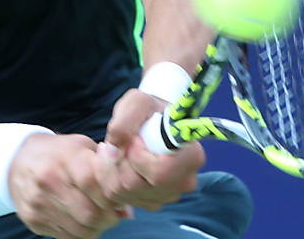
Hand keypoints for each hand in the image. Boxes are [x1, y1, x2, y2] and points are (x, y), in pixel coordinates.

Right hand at [8, 133, 127, 238]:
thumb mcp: (81, 147)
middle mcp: (48, 181)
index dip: (113, 195)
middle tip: (113, 212)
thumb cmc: (58, 153)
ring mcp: (39, 203)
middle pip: (91, 213)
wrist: (17, 161)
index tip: (119, 197)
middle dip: (109, 217)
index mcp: (64, 157)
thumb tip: (128, 207)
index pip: (95, 183)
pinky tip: (81, 219)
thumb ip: (107, 170)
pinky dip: (81, 233)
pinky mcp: (33, 220)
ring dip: (97, 227)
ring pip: (81, 230)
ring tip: (99, 215)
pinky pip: (67, 237)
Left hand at [96, 89, 204, 210]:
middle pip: (137, 185)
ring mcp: (168, 195)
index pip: (159, 172)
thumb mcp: (137, 102)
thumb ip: (124, 121)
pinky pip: (122, 198)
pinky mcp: (152, 201)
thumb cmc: (150, 109)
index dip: (137, 157)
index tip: (133, 138)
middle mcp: (183, 182)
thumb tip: (114, 149)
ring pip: (126, 193)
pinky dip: (112, 180)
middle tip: (118, 142)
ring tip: (116, 149)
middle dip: (118, 162)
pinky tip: (118, 162)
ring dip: (112, 169)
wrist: (153, 120)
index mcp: (191, 157)